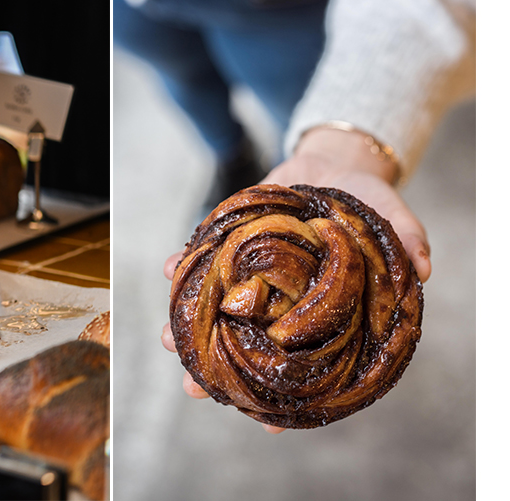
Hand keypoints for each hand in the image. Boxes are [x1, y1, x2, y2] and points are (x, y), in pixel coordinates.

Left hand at [159, 126, 431, 433]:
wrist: (333, 165)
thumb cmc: (366, 204)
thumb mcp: (392, 218)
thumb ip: (408, 239)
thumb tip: (424, 268)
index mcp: (318, 313)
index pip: (303, 363)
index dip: (288, 397)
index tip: (268, 426)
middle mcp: (280, 303)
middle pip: (247, 344)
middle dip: (217, 368)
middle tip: (194, 389)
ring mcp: (252, 277)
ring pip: (215, 311)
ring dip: (187, 325)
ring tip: (167, 340)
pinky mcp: (231, 245)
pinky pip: (202, 261)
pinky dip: (182, 265)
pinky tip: (169, 269)